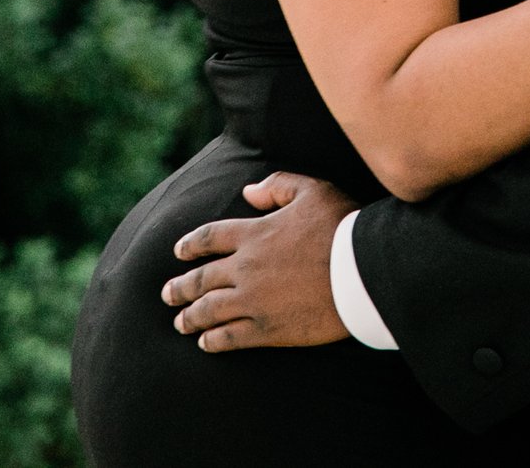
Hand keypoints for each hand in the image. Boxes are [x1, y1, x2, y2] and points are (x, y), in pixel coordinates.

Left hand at [161, 172, 357, 351]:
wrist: (361, 271)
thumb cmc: (342, 227)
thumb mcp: (313, 191)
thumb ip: (278, 186)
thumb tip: (248, 192)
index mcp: (254, 233)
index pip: (210, 237)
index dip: (191, 245)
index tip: (179, 253)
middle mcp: (246, 268)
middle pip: (202, 278)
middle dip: (180, 287)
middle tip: (167, 294)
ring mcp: (254, 301)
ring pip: (209, 310)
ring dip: (190, 317)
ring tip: (179, 323)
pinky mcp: (268, 329)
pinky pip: (230, 337)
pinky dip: (213, 341)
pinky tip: (206, 343)